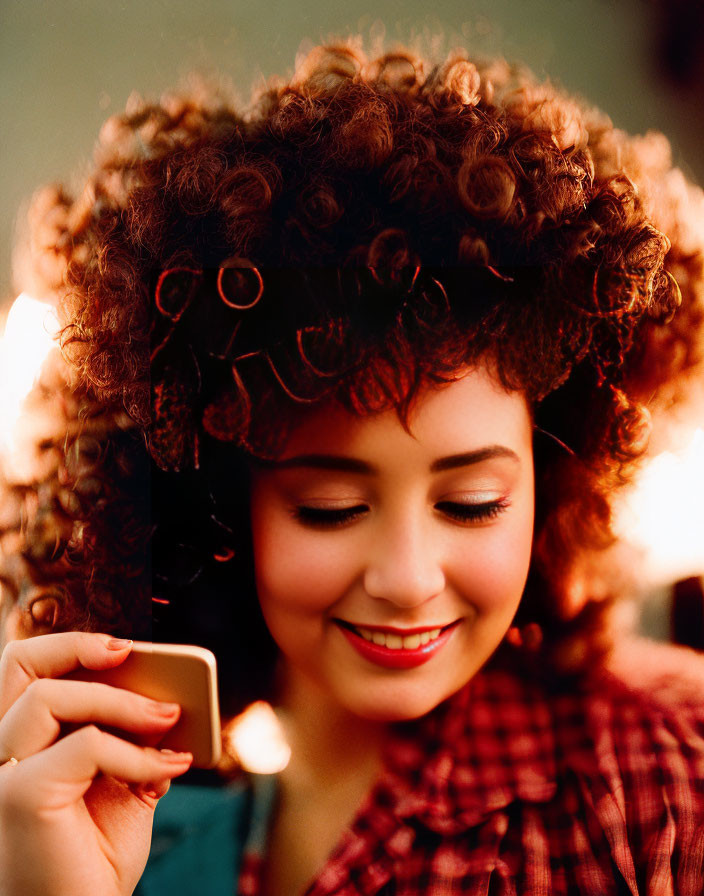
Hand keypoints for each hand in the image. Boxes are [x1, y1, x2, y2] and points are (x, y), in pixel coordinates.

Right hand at [0, 632, 192, 895]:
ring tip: (168, 716)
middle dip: (77, 645)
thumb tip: (164, 701)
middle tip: (131, 653)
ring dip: (121, 700)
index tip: (123, 649)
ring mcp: (1, 774)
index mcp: (16, 745)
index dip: (69, 646)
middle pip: (18, 663)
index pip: (24, 670)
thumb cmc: (92, 858)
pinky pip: (87, 744)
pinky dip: (135, 751)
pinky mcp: (20, 796)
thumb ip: (129, 740)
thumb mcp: (119, 782)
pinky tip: (165, 768)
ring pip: (49, 695)